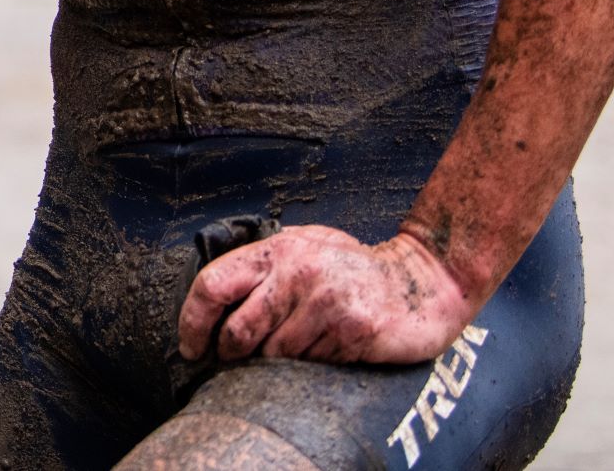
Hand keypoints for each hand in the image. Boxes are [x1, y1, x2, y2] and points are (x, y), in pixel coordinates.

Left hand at [178, 225, 473, 364]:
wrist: (422, 281)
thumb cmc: (354, 269)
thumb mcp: (306, 247)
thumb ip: (265, 266)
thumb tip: (214, 299)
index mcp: (278, 250)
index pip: (213, 285)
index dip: (192, 322)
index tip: (191, 348)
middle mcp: (297, 272)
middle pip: (237, 330)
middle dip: (230, 355)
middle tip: (233, 363)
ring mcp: (326, 302)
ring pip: (274, 355)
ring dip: (276, 363)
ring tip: (296, 349)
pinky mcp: (353, 330)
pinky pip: (312, 365)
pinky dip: (312, 366)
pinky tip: (329, 349)